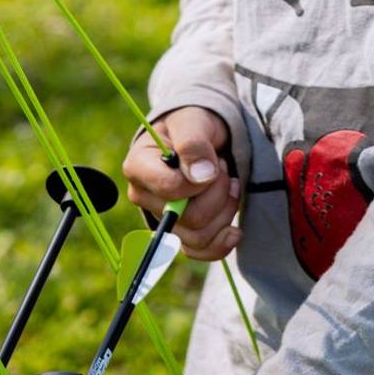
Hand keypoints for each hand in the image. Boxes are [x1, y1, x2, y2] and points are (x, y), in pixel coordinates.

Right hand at [122, 106, 242, 261]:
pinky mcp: (180, 231)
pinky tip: (234, 228)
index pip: (170, 190)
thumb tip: (201, 176)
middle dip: (218, 194)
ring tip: (229, 184)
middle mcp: (145, 197)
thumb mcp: (192, 122)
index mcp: (139, 166)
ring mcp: (162, 217)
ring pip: (199, 237)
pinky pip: (200, 252)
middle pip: (190, 218)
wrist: (201, 135)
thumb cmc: (191, 125)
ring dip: (225, 212)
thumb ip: (193, 144)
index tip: (213, 164)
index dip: (199, 182)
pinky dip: (222, 241)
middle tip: (223, 169)